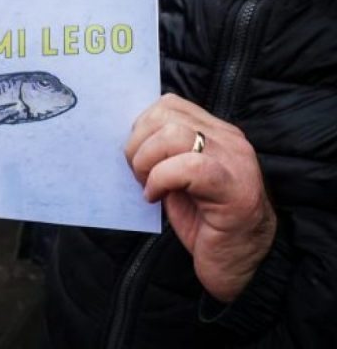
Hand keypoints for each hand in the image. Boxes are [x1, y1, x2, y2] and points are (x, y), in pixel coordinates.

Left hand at [125, 94, 276, 302]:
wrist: (239, 262)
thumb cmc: (204, 222)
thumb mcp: (177, 178)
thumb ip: (162, 153)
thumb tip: (128, 140)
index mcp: (215, 132)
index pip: (169, 104)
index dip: (141, 127)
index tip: (136, 156)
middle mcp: (228, 139)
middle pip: (165, 115)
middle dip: (138, 144)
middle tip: (138, 174)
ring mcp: (234, 160)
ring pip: (173, 135)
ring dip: (146, 161)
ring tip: (147, 185)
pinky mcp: (234, 187)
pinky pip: (188, 167)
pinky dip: (161, 180)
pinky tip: (155, 197)